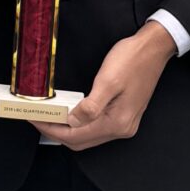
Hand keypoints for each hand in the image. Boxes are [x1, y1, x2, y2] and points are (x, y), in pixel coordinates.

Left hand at [34, 22, 175, 151]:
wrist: (154, 49)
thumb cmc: (133, 60)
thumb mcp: (107, 80)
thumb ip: (90, 106)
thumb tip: (72, 122)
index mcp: (117, 122)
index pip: (75, 136)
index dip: (52, 129)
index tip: (35, 119)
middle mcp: (122, 128)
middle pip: (80, 141)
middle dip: (56, 132)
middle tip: (38, 118)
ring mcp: (124, 124)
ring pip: (88, 136)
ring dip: (68, 129)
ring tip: (50, 116)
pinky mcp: (124, 116)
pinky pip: (96, 128)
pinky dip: (80, 124)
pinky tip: (70, 114)